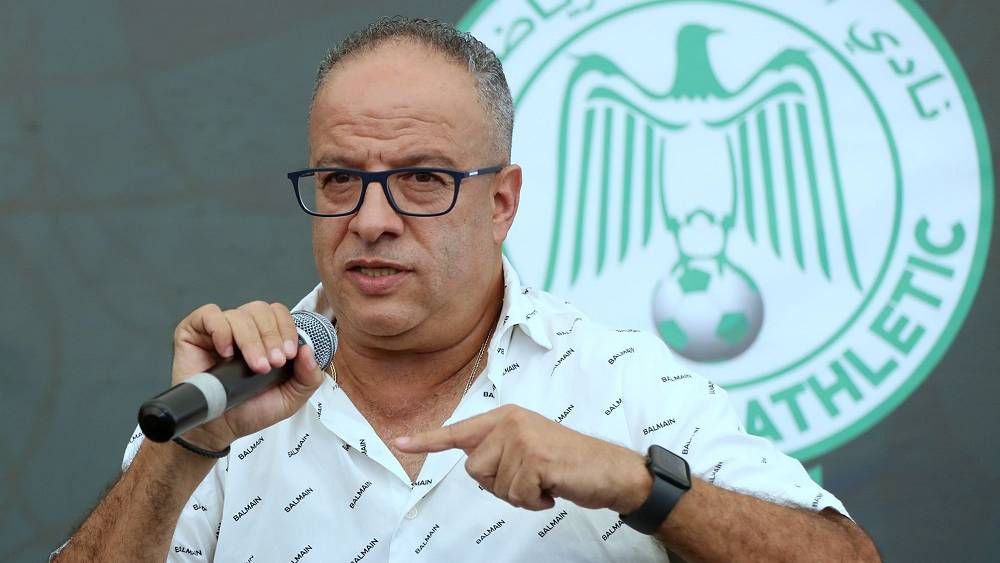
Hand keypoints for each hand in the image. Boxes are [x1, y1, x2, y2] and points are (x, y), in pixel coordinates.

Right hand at [171, 301, 325, 449]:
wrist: (220, 429)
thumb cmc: (252, 410)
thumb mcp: (291, 397)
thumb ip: (308, 376)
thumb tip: (308, 350)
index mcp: (266, 336)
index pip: (279, 314)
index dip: (286, 329)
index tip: (288, 355)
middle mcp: (243, 328)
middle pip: (261, 310)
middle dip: (270, 336)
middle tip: (272, 364)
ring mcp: (218, 328)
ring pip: (239, 314)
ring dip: (250, 340)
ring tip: (254, 366)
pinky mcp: (194, 332)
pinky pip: (209, 316)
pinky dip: (221, 331)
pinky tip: (226, 353)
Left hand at [395, 405, 651, 512]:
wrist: (610, 470)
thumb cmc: (569, 463)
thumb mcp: (529, 448)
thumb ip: (500, 451)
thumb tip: (475, 464)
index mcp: (506, 417)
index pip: (459, 431)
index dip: (427, 440)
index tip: (398, 443)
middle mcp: (509, 422)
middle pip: (475, 470)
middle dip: (501, 485)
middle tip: (532, 478)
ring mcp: (521, 438)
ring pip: (496, 486)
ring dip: (521, 495)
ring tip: (546, 480)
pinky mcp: (534, 459)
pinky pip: (517, 496)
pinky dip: (535, 502)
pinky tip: (554, 487)